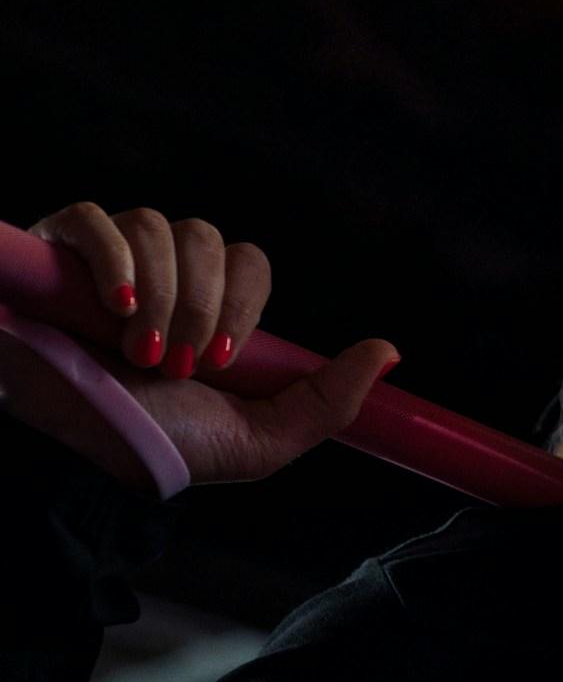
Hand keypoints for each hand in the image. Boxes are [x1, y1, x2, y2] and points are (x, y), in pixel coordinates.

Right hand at [0, 201, 398, 495]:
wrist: (88, 462)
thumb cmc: (166, 448)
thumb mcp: (262, 438)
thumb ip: (328, 399)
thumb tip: (389, 353)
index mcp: (211, 310)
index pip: (247, 261)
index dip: (241, 301)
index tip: (223, 360)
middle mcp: (164, 276)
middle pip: (204, 236)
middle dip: (199, 305)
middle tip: (178, 365)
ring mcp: (108, 262)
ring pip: (152, 225)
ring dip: (158, 296)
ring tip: (139, 354)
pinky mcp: (54, 253)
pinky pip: (91, 219)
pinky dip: (111, 259)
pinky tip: (116, 306)